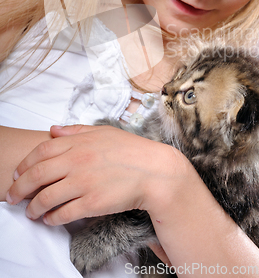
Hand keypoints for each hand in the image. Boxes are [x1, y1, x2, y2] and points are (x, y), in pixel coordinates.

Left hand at [6, 124, 175, 225]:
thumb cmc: (130, 149)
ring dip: (33, 208)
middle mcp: (78, 161)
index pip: (41, 151)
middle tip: (11, 197)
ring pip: (46, 198)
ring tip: (30, 212)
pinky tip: (49, 219)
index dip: (24, 164)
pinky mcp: (92, 203)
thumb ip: (75, 130)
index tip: (16, 174)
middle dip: (19, 188)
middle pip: (37, 175)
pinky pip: (63, 213)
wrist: (154, 170)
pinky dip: (51, 218)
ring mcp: (84, 182)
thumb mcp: (103, 132)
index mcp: (79, 142)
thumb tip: (52, 130)